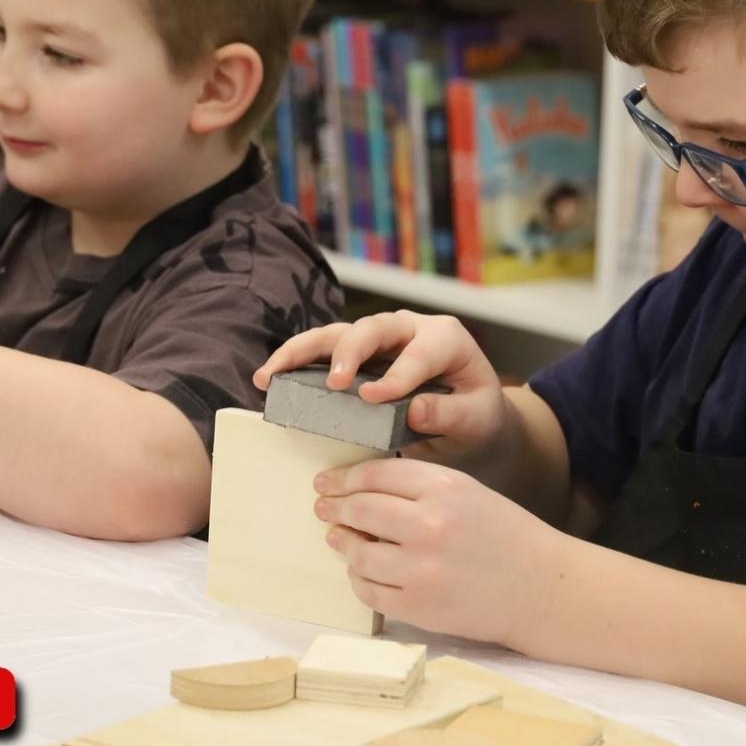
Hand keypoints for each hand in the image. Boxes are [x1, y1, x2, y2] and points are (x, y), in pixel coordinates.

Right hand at [254, 311, 508, 456]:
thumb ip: (451, 414)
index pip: (420, 353)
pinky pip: (319, 353)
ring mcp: (378, 341)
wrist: (470, 416)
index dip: (398, 375)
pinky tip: (268, 379)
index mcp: (445, 338)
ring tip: (273, 375)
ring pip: (335, 334)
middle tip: (335, 383)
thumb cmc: (475, 413)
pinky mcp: (355, 357)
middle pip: (372, 329)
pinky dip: (293, 363)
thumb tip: (414, 409)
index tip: (375, 399)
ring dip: (302, 352)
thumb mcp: (476, 417)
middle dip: (350, 352)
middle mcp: (408, 329)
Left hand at [315, 457, 567, 647]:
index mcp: (444, 488)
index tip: (327, 482)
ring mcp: (422, 569)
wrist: (542, 588)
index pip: (375, 475)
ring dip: (342, 543)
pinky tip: (362, 570)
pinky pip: (369, 590)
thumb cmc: (504, 535)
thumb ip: (417, 486)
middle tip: (323, 508)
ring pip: (358, 552)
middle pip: (360, 509)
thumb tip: (359, 490)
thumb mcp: (467, 491)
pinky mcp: (419, 607)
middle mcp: (429, 525)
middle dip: (335, 507)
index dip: (344, 478)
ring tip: (339, 538)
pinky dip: (359, 578)